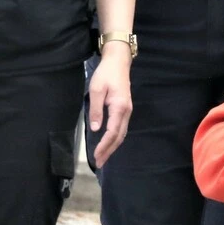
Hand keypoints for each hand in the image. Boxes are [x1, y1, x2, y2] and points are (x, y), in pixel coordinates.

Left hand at [88, 46, 133, 167]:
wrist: (118, 62)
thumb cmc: (106, 74)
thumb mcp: (96, 89)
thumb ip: (96, 109)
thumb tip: (96, 128)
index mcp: (119, 107)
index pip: (112, 132)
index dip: (104, 145)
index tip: (96, 156)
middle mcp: (126, 111)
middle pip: (119, 136)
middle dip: (109, 150)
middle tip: (99, 163)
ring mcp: (127, 110)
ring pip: (121, 133)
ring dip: (112, 146)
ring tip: (103, 157)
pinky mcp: (125, 109)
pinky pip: (121, 128)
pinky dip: (115, 138)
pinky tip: (109, 143)